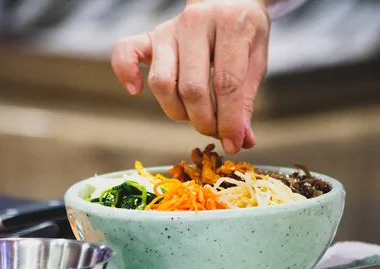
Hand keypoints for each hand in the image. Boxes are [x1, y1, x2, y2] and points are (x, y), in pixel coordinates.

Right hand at [111, 0, 270, 153]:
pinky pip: (124, 52)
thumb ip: (246, 101)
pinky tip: (136, 90)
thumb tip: (241, 141)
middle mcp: (195, 22)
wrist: (229, 1)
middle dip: (204, 121)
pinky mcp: (150, 35)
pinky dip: (125, 72)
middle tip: (216, 133)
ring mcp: (169, 28)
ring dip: (178, 111)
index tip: (234, 143)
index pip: (226, 84)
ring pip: (162, 82)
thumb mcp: (255, 63)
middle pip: (192, 87)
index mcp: (230, 24)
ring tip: (195, 116)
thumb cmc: (244, 35)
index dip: (230, 121)